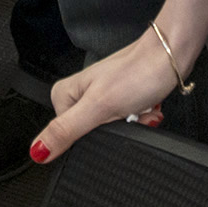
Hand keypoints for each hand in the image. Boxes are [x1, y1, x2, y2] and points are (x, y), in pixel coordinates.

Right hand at [34, 34, 177, 161]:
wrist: (170, 54)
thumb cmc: (138, 70)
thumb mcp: (98, 106)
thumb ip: (66, 131)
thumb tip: (37, 152)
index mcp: (65, 95)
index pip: (68, 137)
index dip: (95, 136)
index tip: (108, 122)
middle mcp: (81, 94)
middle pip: (94, 135)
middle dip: (118, 130)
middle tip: (128, 114)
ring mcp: (102, 96)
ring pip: (115, 130)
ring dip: (134, 124)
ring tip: (140, 107)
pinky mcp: (122, 98)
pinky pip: (129, 122)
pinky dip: (142, 118)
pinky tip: (146, 106)